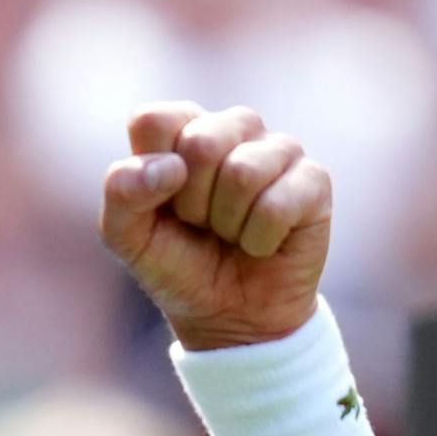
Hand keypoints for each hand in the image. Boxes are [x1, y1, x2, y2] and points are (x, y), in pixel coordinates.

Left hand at [99, 102, 331, 350]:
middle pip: (201, 142)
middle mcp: (230, 129)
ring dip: (226, 222)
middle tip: (198, 223)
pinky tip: (260, 243)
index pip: (154, 120)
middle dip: (190, 202)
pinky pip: (279, 203)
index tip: (160, 203)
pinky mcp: (313, 180)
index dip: (150, 172)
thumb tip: (169, 167)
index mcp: (179, 131)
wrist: (226, 315)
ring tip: (228, 233)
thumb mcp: (126, 237)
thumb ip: (122, 193)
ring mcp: (276, 150)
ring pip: (244, 171)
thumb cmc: (175, 264)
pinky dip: (258, 239)